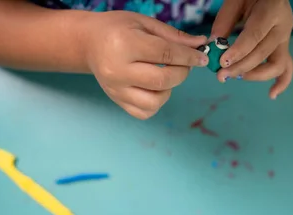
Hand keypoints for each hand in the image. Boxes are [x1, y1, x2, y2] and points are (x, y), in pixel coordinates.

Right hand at [83, 11, 207, 119]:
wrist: (89, 43)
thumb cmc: (118, 29)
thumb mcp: (144, 23)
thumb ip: (173, 36)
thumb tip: (200, 45)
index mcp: (124, 44)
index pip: (166, 54)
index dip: (189, 57)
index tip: (202, 58)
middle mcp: (117, 70)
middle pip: (163, 80)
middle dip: (182, 72)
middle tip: (184, 64)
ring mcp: (116, 90)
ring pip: (155, 101)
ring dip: (169, 89)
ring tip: (165, 75)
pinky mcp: (117, 101)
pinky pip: (145, 112)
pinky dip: (156, 103)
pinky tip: (155, 88)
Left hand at [211, 0, 292, 98]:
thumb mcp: (236, 0)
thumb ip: (224, 21)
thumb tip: (213, 45)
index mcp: (272, 10)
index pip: (255, 36)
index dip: (238, 52)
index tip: (222, 63)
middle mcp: (283, 26)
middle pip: (263, 53)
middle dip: (240, 67)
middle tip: (220, 75)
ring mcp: (286, 39)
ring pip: (277, 65)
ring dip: (256, 75)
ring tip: (236, 77)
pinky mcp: (284, 48)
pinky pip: (287, 68)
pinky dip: (281, 83)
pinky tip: (271, 95)